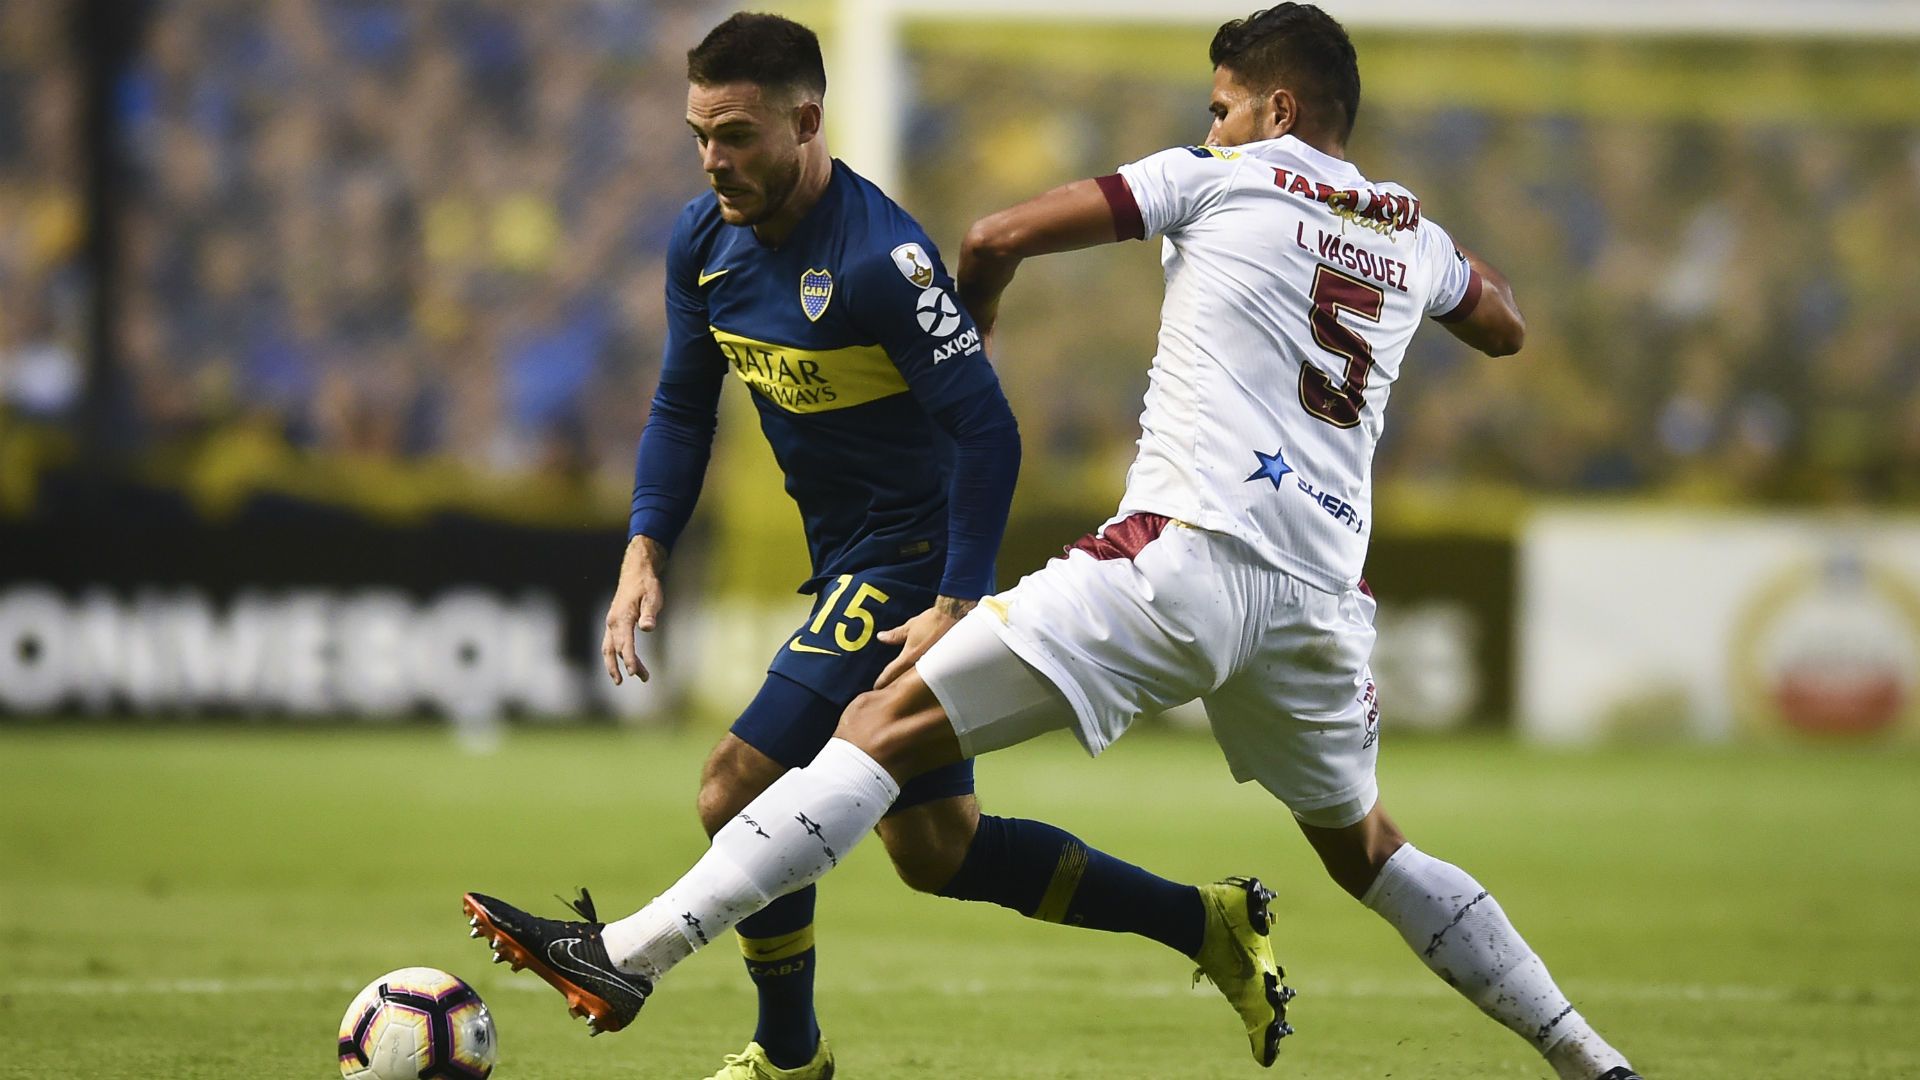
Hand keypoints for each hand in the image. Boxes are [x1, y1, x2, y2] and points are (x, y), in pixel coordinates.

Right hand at [602, 536, 667, 684]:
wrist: (636, 572)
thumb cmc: (646, 585)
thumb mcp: (653, 597)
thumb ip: (649, 613)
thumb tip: (647, 628)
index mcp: (621, 617)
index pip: (624, 643)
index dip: (629, 659)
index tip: (634, 673)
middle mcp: (612, 622)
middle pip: (615, 649)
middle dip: (625, 666)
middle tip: (641, 678)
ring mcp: (610, 623)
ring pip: (608, 649)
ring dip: (615, 665)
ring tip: (622, 680)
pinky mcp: (613, 623)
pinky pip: (609, 644)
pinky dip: (613, 656)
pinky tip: (623, 663)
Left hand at [873, 595, 976, 689]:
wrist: (957, 618)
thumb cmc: (933, 620)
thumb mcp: (911, 626)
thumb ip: (895, 635)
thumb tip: (881, 637)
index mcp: (909, 656)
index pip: (891, 672)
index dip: (882, 680)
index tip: (876, 687)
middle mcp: (920, 665)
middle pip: (903, 680)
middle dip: (895, 685)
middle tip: (886, 692)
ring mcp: (932, 667)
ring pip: (916, 680)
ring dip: (908, 683)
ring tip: (902, 688)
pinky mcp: (943, 666)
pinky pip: (929, 675)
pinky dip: (923, 678)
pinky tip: (923, 679)